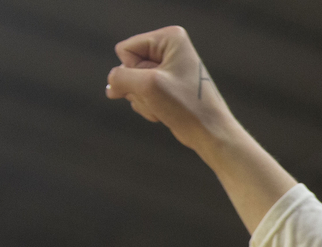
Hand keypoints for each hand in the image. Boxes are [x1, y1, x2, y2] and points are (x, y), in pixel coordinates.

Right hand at [105, 26, 237, 153]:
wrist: (210, 134)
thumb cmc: (186, 107)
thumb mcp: (147, 86)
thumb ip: (119, 78)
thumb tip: (110, 88)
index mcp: (170, 38)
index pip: (126, 49)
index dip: (133, 71)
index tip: (157, 82)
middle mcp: (169, 49)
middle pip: (128, 66)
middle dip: (139, 88)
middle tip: (163, 98)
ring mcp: (167, 69)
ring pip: (132, 83)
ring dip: (143, 100)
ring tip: (166, 106)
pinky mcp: (166, 87)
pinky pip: (141, 94)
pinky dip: (149, 107)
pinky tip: (166, 113)